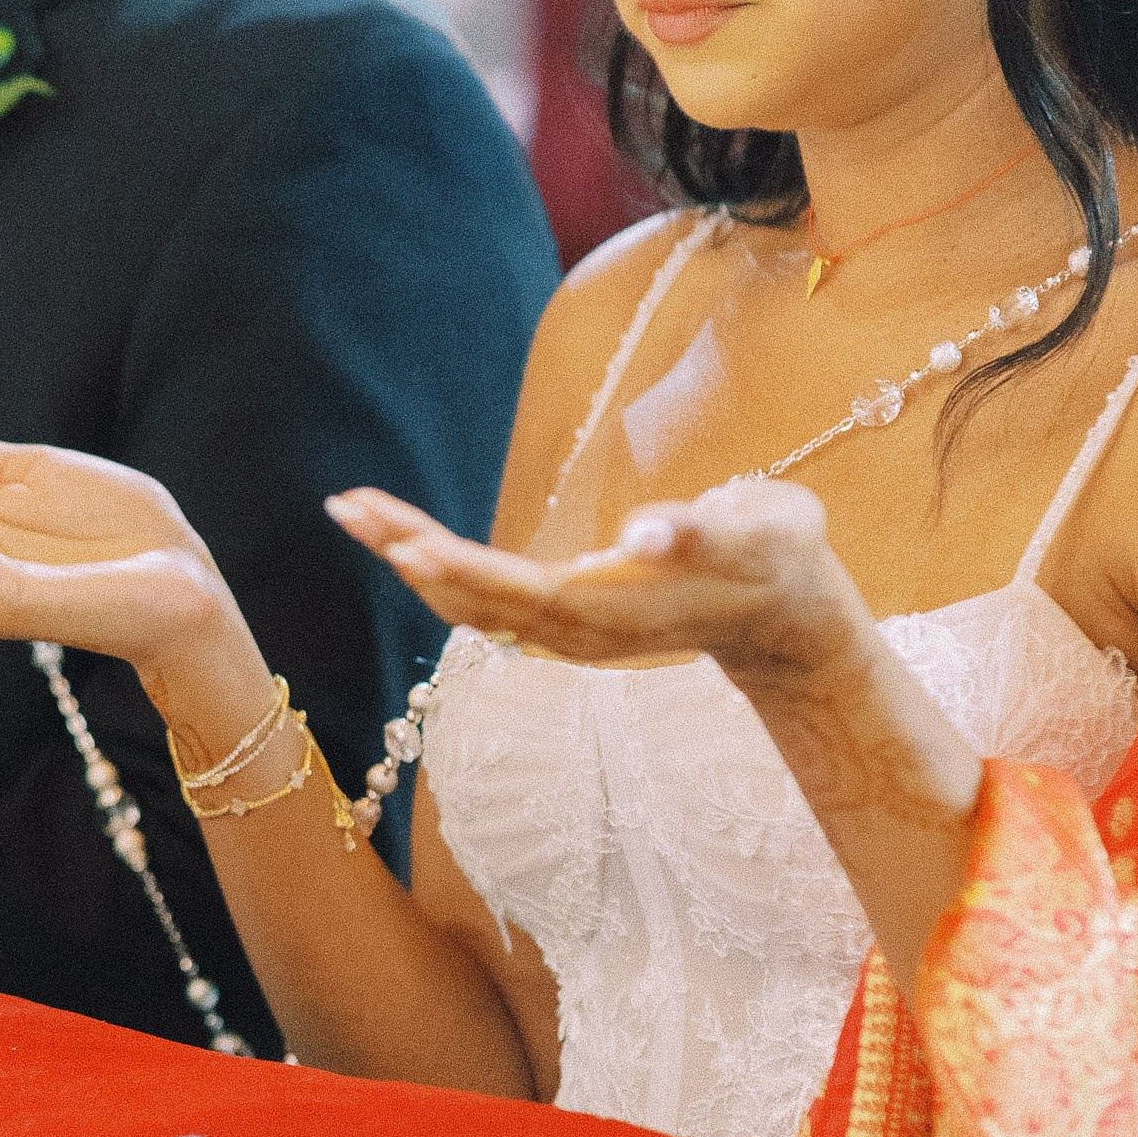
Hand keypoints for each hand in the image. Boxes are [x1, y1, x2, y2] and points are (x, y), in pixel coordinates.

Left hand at [326, 476, 865, 688]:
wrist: (791, 620)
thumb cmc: (780, 560)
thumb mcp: (759, 535)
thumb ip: (699, 533)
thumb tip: (638, 534)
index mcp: (613, 608)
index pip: (516, 590)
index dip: (458, 567)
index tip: (401, 541)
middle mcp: (578, 630)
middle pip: (474, 594)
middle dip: (409, 550)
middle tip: (345, 506)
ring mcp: (571, 631)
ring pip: (472, 599)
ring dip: (413, 556)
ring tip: (356, 512)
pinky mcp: (570, 620)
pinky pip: (489, 598)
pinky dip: (442, 566)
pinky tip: (410, 542)